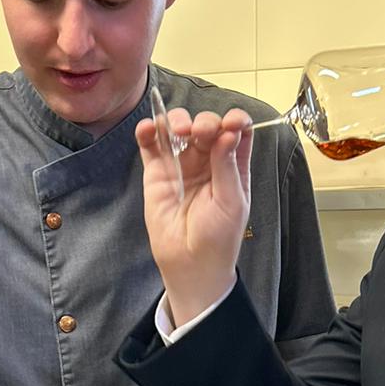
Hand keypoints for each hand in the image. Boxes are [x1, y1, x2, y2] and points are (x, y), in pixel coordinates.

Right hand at [136, 106, 252, 326]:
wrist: (190, 265)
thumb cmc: (218, 238)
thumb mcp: (232, 202)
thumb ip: (228, 165)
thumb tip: (228, 132)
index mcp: (232, 165)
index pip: (236, 131)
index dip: (234, 120)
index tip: (230, 123)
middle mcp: (208, 159)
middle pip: (207, 125)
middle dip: (205, 122)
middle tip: (201, 133)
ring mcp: (180, 163)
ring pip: (178, 129)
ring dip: (178, 121)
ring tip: (178, 132)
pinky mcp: (156, 172)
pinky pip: (151, 145)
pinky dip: (148, 131)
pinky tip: (149, 128)